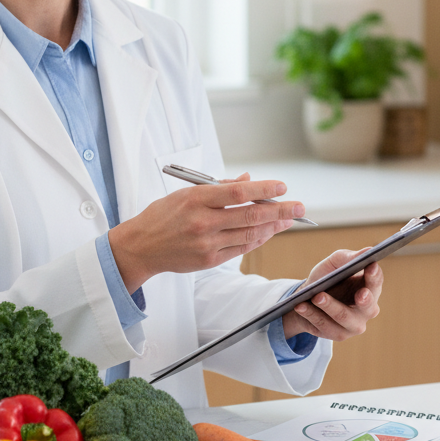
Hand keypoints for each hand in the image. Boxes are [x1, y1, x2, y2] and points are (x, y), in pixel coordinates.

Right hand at [108, 173, 304, 292]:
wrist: (140, 247)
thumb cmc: (162, 216)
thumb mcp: (185, 193)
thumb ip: (218, 187)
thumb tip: (249, 180)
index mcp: (196, 199)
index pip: (239, 192)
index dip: (265, 188)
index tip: (282, 186)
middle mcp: (203, 222)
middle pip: (251, 215)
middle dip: (280, 210)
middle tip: (299, 207)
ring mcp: (207, 243)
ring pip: (250, 233)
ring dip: (273, 226)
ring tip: (289, 219)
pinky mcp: (209, 260)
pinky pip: (241, 248)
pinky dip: (258, 239)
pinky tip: (268, 232)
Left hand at [281, 248, 382, 340]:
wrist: (306, 299)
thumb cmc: (326, 278)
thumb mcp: (334, 263)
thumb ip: (348, 257)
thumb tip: (367, 250)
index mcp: (370, 289)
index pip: (376, 282)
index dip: (374, 275)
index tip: (370, 266)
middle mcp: (367, 310)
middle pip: (368, 307)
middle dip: (364, 300)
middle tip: (360, 293)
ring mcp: (353, 325)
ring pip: (343, 317)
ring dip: (330, 306)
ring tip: (316, 296)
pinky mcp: (337, 334)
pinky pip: (324, 325)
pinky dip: (310, 314)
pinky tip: (300, 306)